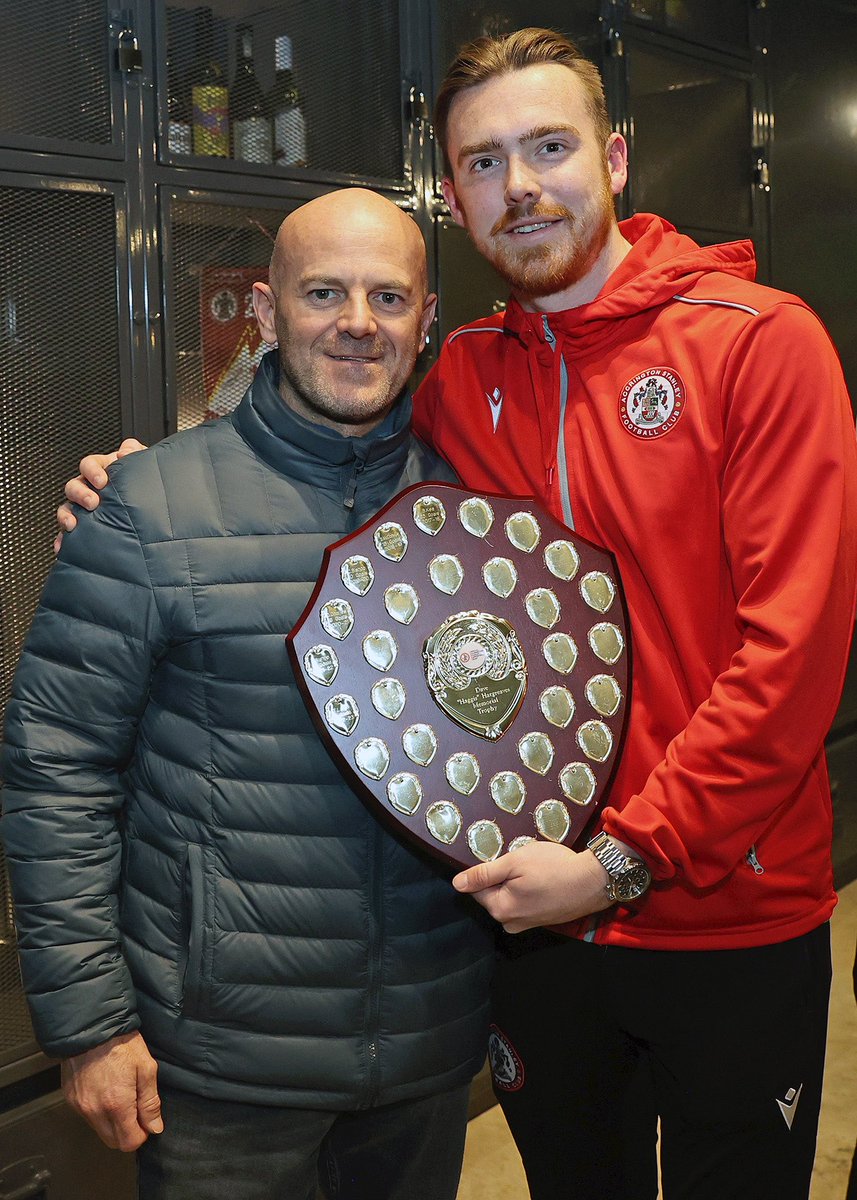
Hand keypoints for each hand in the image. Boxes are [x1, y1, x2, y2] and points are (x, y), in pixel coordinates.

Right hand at [54, 438, 146, 551]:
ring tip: (72, 525)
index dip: (92, 471)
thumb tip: (126, 450)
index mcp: (101, 470)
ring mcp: (84, 508)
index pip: (88, 465)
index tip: (102, 480)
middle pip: (74, 486)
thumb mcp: (143, 465)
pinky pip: (68, 533)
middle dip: (80, 494)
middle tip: (93, 502)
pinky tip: (63, 546)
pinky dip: (64, 539)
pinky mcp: (84, 526)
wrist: (154, 508)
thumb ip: (135, 452)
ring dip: (66, 516)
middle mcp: (89, 488)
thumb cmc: (144, 483)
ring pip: (66, 508)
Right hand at [61, 1030, 162, 1151]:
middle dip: (127, 1132)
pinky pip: (87, 1116)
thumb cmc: (121, 1043)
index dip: (142, 1134)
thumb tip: (154, 1128)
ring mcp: (80, 1106)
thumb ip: (150, 1102)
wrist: (91, 1025)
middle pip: (113, 1142)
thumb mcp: (146, 1068)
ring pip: (99, 1130)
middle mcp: (94, 1111)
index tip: (146, 1120)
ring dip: (112, 1122)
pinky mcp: (70, 1099)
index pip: (129, 1143)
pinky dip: (98, 1111)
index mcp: (116, 1105)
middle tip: (135, 1109)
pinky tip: (105, 1089)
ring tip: (120, 1095)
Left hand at [452, 841, 613, 932]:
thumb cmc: (554, 868)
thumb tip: (456, 884)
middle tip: (524, 862)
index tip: (507, 858)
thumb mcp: (515, 862)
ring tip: (535, 871)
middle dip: (503, 877)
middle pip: (493, 894)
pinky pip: (523, 904)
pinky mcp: (541, 921)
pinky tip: (542, 881)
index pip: (476, 887)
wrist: (593, 882)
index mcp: (499, 908)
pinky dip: (528, 891)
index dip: (489, 869)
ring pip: (509, 898)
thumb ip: (484, 874)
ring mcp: (526, 925)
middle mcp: (509, 922)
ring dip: (516, 883)